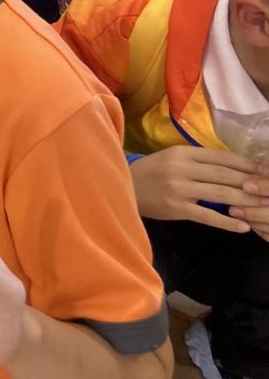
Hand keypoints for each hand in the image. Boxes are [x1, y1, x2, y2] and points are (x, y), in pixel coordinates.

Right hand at [130, 145, 268, 232]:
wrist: (125, 187)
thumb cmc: (153, 172)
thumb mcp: (172, 158)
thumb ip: (197, 161)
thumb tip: (232, 167)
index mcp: (182, 153)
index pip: (220, 157)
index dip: (245, 163)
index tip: (264, 169)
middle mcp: (181, 169)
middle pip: (224, 175)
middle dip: (250, 182)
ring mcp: (179, 189)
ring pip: (220, 195)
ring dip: (245, 201)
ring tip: (263, 206)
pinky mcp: (176, 208)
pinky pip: (208, 216)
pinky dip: (227, 222)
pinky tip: (243, 226)